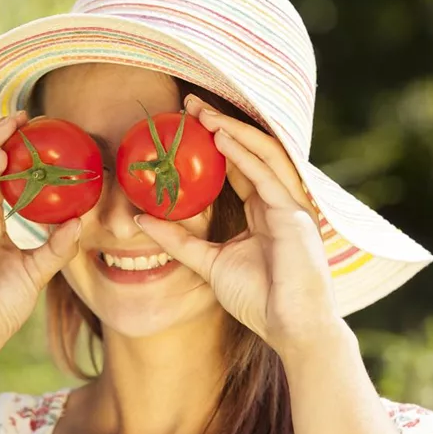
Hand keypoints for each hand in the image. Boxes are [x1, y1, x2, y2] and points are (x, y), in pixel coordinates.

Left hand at [133, 94, 340, 356]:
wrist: (290, 328)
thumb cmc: (258, 299)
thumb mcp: (207, 262)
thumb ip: (177, 240)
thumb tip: (137, 219)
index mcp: (263, 210)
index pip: (237, 165)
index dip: (213, 142)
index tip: (184, 124)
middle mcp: (279, 201)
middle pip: (249, 151)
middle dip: (220, 124)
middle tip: (189, 104)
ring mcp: (290, 205)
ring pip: (261, 153)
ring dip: (231, 129)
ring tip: (201, 112)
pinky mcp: (295, 214)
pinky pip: (266, 175)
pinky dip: (244, 153)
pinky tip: (221, 137)